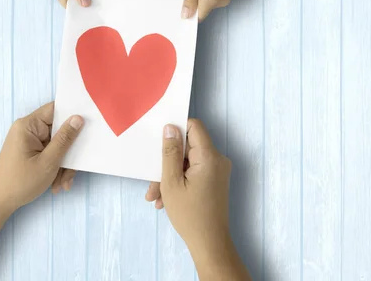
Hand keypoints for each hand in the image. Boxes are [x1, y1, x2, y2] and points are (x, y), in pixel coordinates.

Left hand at [0, 102, 83, 212]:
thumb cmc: (20, 182)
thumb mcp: (48, 161)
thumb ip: (65, 139)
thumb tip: (78, 118)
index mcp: (28, 125)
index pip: (54, 109)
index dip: (72, 114)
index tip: (89, 123)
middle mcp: (28, 129)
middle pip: (58, 131)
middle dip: (68, 152)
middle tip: (72, 171)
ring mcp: (29, 141)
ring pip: (56, 145)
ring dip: (63, 164)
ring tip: (62, 183)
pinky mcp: (31, 151)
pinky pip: (49, 153)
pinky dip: (55, 167)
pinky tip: (56, 184)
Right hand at [145, 119, 231, 251]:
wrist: (209, 243)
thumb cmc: (190, 215)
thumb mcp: (171, 181)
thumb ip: (170, 152)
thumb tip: (170, 127)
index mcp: (209, 157)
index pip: (194, 126)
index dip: (176, 130)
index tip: (160, 141)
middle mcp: (217, 160)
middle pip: (187, 147)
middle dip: (167, 162)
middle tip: (153, 181)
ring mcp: (217, 171)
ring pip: (187, 162)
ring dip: (170, 175)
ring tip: (156, 195)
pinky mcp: (214, 180)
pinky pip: (193, 172)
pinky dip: (179, 181)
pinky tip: (165, 198)